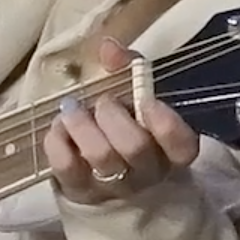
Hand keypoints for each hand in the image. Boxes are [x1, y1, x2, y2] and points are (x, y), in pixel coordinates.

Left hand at [45, 38, 202, 204]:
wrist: (104, 180)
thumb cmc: (127, 129)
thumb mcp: (135, 99)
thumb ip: (128, 69)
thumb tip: (109, 48)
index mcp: (171, 152)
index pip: (182, 146)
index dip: (166, 122)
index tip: (147, 101)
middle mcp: (146, 174)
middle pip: (134, 147)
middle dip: (113, 114)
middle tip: (102, 102)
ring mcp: (112, 187)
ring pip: (100, 156)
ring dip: (82, 123)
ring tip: (73, 108)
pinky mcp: (79, 192)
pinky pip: (66, 166)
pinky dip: (58, 140)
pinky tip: (59, 127)